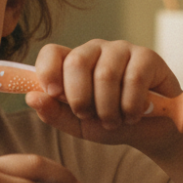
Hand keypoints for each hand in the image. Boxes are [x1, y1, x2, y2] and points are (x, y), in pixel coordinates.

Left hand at [26, 40, 182, 150]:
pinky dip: (130, 106)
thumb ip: (54, 113)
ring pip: (105, 74)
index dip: (48, 71)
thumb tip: (31, 97)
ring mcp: (121, 50)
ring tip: (113, 122)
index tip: (55, 95)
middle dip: (80, 97)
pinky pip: (134, 79)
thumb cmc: (111, 123)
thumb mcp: (78, 125)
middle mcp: (94, 50)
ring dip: (107, 107)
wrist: (151, 131)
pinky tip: (133, 116)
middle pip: (76, 60)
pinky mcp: (147, 57)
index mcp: (72, 63)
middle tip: (89, 116)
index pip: (51, 53)